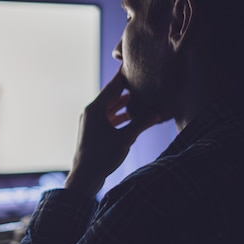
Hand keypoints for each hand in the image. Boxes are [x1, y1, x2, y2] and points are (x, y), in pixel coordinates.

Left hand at [65, 69, 159, 197]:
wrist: (84, 177)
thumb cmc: (102, 157)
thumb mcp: (125, 139)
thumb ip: (141, 124)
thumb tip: (158, 112)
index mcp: (95, 109)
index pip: (112, 87)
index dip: (124, 76)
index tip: (134, 65)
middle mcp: (90, 112)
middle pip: (110, 96)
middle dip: (126, 88)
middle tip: (140, 78)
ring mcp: (90, 122)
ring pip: (109, 107)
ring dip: (123, 102)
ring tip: (139, 94)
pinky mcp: (93, 131)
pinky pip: (107, 117)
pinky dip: (119, 114)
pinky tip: (131, 114)